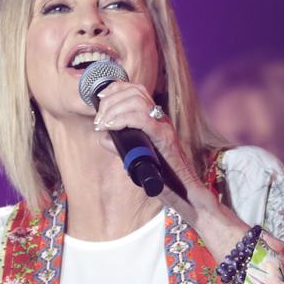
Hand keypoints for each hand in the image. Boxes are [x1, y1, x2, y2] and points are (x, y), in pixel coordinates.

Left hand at [94, 81, 247, 253]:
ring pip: (136, 101)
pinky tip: (110, 126)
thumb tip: (102, 137)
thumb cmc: (162, 179)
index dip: (116, 89)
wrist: (184, 194)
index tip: (99, 98)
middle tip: (98, 120)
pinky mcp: (164, 138)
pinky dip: (121, 119)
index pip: (136, 91)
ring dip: (113, 109)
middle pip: (135, 92)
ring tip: (102, 124)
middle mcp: (161, 119)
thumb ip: (121, 145)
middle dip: (110, 101)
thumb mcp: (135, 157)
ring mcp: (164, 127)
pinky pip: (141, 119)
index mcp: (155, 120)